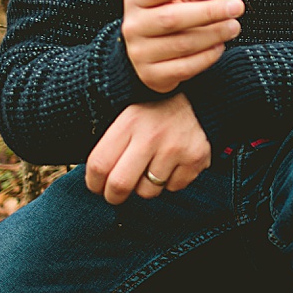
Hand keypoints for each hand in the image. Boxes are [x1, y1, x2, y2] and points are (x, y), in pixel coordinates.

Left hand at [84, 93, 211, 204]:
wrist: (199, 96)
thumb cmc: (154, 110)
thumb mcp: (127, 115)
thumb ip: (109, 143)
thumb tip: (94, 179)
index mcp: (129, 122)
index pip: (98, 165)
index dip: (93, 182)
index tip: (97, 186)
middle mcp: (152, 135)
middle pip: (120, 185)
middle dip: (114, 196)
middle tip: (116, 194)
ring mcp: (176, 148)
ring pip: (148, 191)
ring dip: (145, 186)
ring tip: (150, 168)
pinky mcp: (197, 158)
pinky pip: (174, 188)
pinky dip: (171, 181)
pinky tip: (173, 163)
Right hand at [122, 0, 243, 92]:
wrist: (147, 53)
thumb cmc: (168, 18)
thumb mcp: (174, 0)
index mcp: (137, 0)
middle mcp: (133, 26)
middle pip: (171, 18)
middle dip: (209, 11)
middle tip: (236, 6)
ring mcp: (139, 53)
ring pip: (182, 44)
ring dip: (214, 34)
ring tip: (233, 26)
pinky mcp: (152, 75)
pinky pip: (185, 67)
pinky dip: (207, 56)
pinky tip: (220, 46)